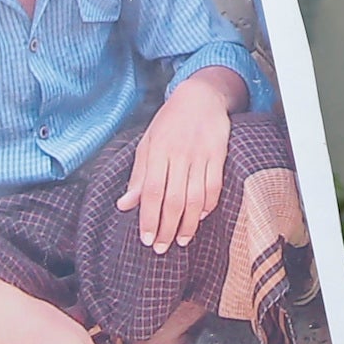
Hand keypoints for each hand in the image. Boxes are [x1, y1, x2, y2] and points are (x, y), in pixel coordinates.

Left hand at [118, 66, 242, 253]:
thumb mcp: (147, 143)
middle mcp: (180, 154)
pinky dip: (208, 205)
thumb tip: (124, 205)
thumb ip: (138, 176)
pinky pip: (214, 186)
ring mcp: (201, 155)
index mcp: (158, 150)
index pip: (152, 191)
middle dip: (166, 228)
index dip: (148, 218)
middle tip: (161, 247)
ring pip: (196, 197)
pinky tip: (200, 218)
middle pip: (174, 199)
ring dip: (188, 223)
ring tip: (180, 240)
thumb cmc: (169, 121)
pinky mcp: (219, 155)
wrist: (201, 96)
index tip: (146, 239)